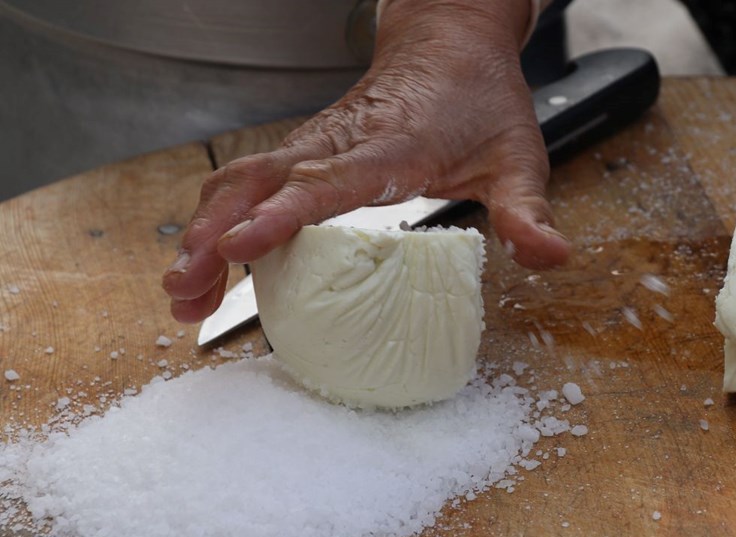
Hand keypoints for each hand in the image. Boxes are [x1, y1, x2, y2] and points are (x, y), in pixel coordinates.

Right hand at [163, 0, 567, 322]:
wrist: (451, 42)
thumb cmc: (481, 99)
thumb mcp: (520, 156)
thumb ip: (529, 211)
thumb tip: (551, 258)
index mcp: (392, 146)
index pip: (326, 180)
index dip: (281, 214)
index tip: (239, 246)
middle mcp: (339, 142)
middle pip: (258, 180)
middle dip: (214, 234)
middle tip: (186, 290)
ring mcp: (315, 144)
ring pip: (240, 179)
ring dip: (203, 231)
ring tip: (181, 292)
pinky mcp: (305, 151)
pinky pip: (247, 182)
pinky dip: (217, 219)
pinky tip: (206, 263)